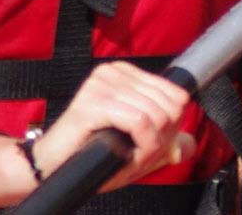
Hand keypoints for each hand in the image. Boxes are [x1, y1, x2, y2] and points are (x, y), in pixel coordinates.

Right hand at [31, 62, 192, 193]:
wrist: (52, 168)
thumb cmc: (90, 155)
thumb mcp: (136, 147)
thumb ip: (164, 144)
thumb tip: (189, 145)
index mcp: (126, 74)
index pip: (175, 94)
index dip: (172, 127)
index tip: (154, 144)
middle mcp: (114, 73)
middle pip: (169, 105)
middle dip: (162, 139)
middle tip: (142, 154)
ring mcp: (102, 85)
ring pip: (156, 115)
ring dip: (150, 147)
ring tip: (131, 157)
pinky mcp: (92, 103)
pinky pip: (140, 122)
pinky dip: (143, 145)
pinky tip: (129, 155)